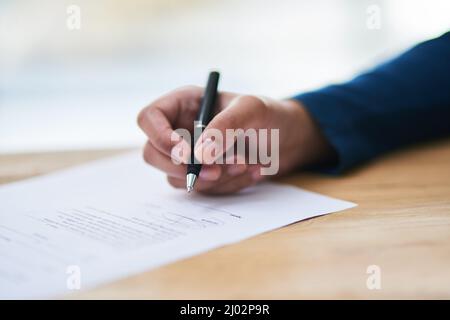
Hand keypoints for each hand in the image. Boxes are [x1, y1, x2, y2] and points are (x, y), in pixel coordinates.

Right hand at [137, 86, 332, 193]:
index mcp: (184, 104)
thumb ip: (225, 127)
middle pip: (153, 154)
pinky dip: (227, 185)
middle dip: (184, 167)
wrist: (289, 139)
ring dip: (214, 177)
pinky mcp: (203, 175)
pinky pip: (202, 190)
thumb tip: (198, 156)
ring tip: (246, 163)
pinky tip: (252, 171)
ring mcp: (190, 155)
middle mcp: (181, 130)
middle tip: (216, 170)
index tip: (185, 153)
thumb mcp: (252, 110)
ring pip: (178, 177)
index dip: (159, 136)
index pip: (149, 118)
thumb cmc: (270, 115)